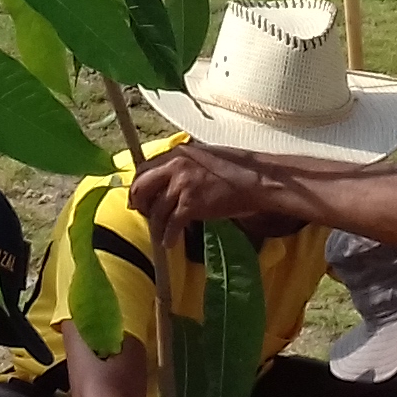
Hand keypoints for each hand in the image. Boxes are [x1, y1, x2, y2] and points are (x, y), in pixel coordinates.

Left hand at [126, 145, 285, 240]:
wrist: (257, 179)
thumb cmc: (236, 168)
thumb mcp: (203, 157)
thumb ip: (183, 165)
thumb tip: (169, 180)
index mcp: (177, 153)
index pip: (143, 169)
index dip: (138, 187)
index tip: (139, 198)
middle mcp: (175, 166)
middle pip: (141, 188)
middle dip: (140, 205)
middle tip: (145, 215)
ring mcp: (182, 185)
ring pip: (156, 210)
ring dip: (155, 226)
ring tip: (159, 234)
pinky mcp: (192, 205)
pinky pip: (171, 224)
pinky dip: (168, 236)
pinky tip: (169, 242)